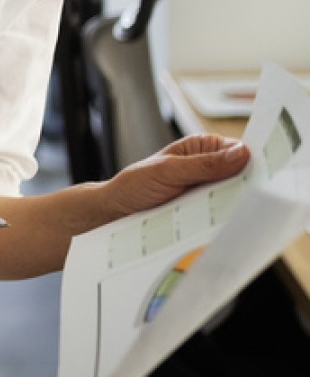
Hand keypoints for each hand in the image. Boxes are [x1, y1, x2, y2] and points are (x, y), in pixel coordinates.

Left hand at [101, 134, 248, 219]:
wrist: (113, 212)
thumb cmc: (134, 184)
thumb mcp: (167, 170)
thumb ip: (203, 164)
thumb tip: (241, 153)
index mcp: (203, 148)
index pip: (240, 151)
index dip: (253, 162)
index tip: (262, 176)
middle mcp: (210, 169)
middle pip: (241, 177)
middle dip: (246, 187)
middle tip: (250, 199)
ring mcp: (208, 193)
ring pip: (233, 199)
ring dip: (234, 207)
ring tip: (235, 214)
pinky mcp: (204, 214)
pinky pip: (220, 217)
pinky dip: (222, 222)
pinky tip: (224, 228)